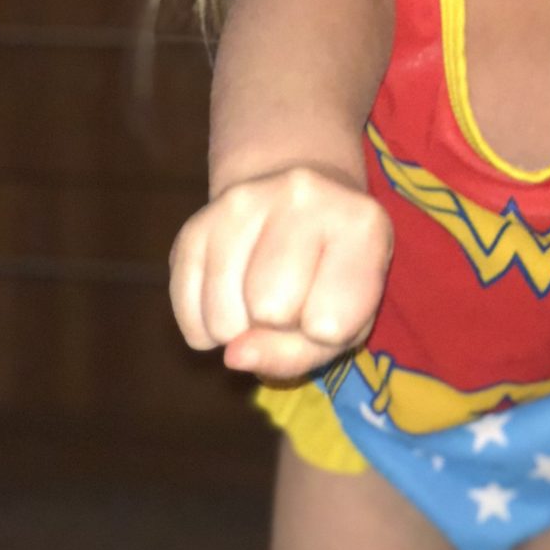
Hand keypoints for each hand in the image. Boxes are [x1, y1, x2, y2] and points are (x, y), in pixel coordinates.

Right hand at [169, 166, 392, 378]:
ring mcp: (243, 201)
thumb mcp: (348, 321)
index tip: (331, 305)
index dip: (324, 334)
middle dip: (278, 325)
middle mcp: (303, 195)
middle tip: (294, 297)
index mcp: (362, 221)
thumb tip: (233, 355)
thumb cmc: (337, 276)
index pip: (329, 324)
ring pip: (223, 320)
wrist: (304, 206)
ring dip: (239, 329)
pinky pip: (188, 313)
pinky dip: (206, 325)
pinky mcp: (196, 222)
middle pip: (270, 310)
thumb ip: (300, 354)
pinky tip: (233, 293)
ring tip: (263, 294)